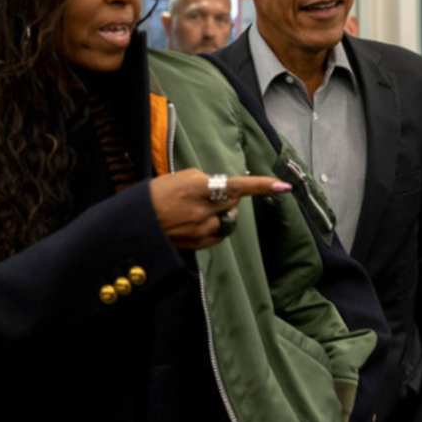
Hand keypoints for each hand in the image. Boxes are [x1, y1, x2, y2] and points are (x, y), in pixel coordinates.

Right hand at [149, 168, 290, 250]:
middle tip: (208, 194)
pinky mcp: (199, 244)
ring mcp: (201, 230)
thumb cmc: (157, 194)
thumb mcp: (181, 177)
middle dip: (228, 198)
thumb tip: (223, 188)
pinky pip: (218, 235)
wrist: (137, 222)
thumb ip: (206, 181)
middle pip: (233, 203)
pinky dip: (214, 227)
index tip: (284, 187)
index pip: (236, 186)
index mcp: (198, 188)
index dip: (261, 186)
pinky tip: (196, 223)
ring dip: (220, 214)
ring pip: (227, 220)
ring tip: (197, 210)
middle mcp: (203, 211)